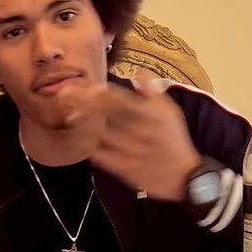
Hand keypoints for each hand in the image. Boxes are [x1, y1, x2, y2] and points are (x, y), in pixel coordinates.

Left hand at [65, 77, 201, 200]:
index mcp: (150, 115)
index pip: (119, 98)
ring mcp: (131, 151)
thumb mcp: (171, 112)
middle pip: (105, 114)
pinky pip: (101, 156)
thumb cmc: (175, 141)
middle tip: (67, 96)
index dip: (98, 91)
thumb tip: (138, 74)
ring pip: (100, 134)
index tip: (84, 86)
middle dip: (83, 103)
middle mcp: (140, 131)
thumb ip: (153, 93)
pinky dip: (89, 146)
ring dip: (83, 123)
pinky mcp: (125, 169)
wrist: (184, 177)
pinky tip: (81, 138)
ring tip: (70, 115)